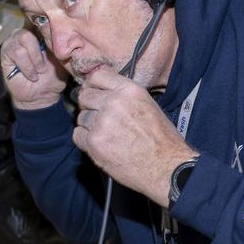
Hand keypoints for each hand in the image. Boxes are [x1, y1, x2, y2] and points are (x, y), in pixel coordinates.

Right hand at [1, 29, 66, 110]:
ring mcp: (14, 41)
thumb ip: (64, 45)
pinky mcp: (6, 52)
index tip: (54, 35)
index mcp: (40, 32)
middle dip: (42, 49)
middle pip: (33, 26)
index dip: (47, 23)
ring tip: (39, 72)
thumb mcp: (64, 59)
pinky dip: (27, 66)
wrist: (42, 95)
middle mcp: (25, 32)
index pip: (41, 18)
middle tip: (45, 66)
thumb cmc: (53, 76)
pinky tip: (32, 75)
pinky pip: (16, 52)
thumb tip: (69, 32)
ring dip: (35, 59)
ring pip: (24, 38)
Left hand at [73, 67, 197, 205]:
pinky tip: (102, 144)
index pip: (97, 76)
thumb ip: (124, 95)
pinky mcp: (94, 143)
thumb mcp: (148, 105)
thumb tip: (103, 91)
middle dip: (89, 106)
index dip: (92, 85)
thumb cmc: (161, 139)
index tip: (93, 91)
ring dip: (89, 125)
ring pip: (81, 117)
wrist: (166, 166)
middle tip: (99, 117)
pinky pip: (78, 135)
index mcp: (129, 91)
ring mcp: (102, 123)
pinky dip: (85, 140)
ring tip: (107, 135)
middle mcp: (113, 103)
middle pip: (84, 96)